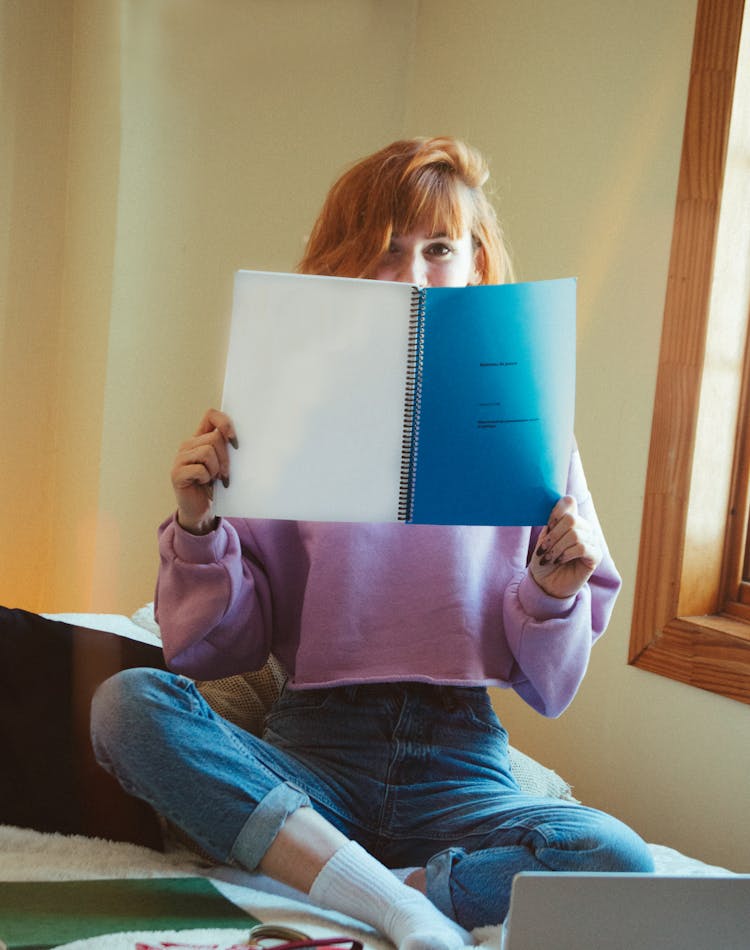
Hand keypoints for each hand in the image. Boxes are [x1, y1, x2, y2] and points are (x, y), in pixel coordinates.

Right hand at [170, 409, 237, 533]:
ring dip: (216, 469)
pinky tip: (204, 484)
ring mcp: (180, 458)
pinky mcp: (177, 473)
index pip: (211, 415)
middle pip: (214, 438)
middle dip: (226, 458)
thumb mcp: (224, 464)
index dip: (225, 423)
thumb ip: (227, 449)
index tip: (235, 441)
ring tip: (214, 479)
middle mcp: (188, 445)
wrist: (201, 511)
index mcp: (200, 439)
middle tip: (224, 474)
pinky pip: (200, 469)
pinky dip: (207, 478)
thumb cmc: (215, 487)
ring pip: (207, 452)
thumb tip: (240, 440)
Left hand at [529, 495, 601, 598]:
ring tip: (548, 558)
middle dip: (553, 536)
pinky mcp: (595, 556)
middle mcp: (584, 527)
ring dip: (556, 548)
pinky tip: (559, 561)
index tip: (547, 527)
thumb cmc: (544, 560)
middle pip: (571, 519)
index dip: (556, 512)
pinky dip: (566, 554)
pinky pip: (582, 548)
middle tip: (543, 550)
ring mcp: (591, 541)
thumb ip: (553, 522)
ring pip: (575, 535)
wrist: (545, 583)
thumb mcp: (543, 539)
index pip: (568, 502)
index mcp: (570, 520)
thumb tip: (564, 502)